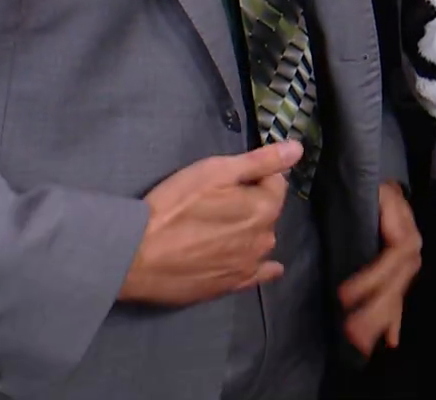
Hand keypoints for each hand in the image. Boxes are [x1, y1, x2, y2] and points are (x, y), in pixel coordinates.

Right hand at [118, 140, 300, 306]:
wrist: (137, 255)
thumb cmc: (175, 206)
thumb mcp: (216, 171)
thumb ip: (261, 161)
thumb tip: (298, 149)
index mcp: (265, 209)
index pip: (274, 181)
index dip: (253, 175)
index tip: (228, 179)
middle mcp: (265, 239)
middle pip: (265, 212)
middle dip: (250, 204)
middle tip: (216, 203)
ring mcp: (248, 266)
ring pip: (258, 240)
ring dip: (249, 232)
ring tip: (220, 230)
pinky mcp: (229, 286)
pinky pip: (256, 274)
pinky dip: (260, 268)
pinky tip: (263, 267)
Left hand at [338, 182, 422, 357]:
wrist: (379, 189)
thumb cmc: (371, 190)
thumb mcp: (376, 190)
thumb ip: (381, 202)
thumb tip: (385, 221)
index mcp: (404, 233)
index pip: (393, 259)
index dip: (371, 279)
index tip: (343, 295)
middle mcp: (410, 254)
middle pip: (396, 286)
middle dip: (374, 311)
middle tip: (351, 333)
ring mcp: (405, 269)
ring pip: (396, 298)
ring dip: (381, 323)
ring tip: (362, 345)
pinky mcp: (398, 278)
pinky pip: (398, 301)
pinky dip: (394, 322)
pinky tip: (391, 341)